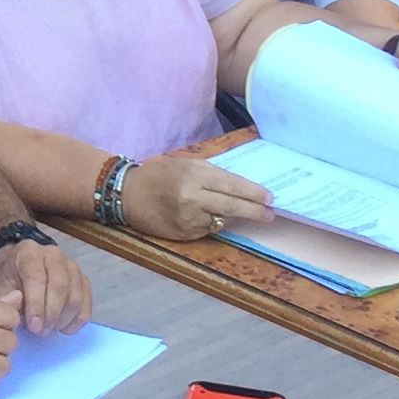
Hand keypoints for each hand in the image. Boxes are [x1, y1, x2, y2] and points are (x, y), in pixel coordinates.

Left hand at [0, 235, 90, 333]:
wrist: (19, 264)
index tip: (33, 326)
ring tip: (49, 329)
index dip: (36, 305)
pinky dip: (77, 320)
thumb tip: (24, 318)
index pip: (37, 277)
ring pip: (76, 295)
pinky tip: (63, 328)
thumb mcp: (2, 286)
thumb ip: (10, 301)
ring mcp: (72, 266)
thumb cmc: (11, 277)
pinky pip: (86, 303)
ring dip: (64, 318)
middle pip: (60, 285)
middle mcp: (53, 255)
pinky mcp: (83, 279)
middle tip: (42, 331)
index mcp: (29, 253)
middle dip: (51, 313)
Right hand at [120, 155, 271, 241]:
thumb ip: (214, 175)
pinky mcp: (184, 234)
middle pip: (232, 207)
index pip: (233, 186)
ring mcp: (188, 218)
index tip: (270, 199)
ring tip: (228, 209)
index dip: (254, 194)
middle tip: (270, 214)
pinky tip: (201, 216)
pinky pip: (207, 229)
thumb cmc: (160, 174)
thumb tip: (244, 188)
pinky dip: (211, 223)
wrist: (128, 193)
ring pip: (221, 220)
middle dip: (254, 211)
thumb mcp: (188, 165)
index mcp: (195, 175)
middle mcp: (193, 198)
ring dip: (230, 216)